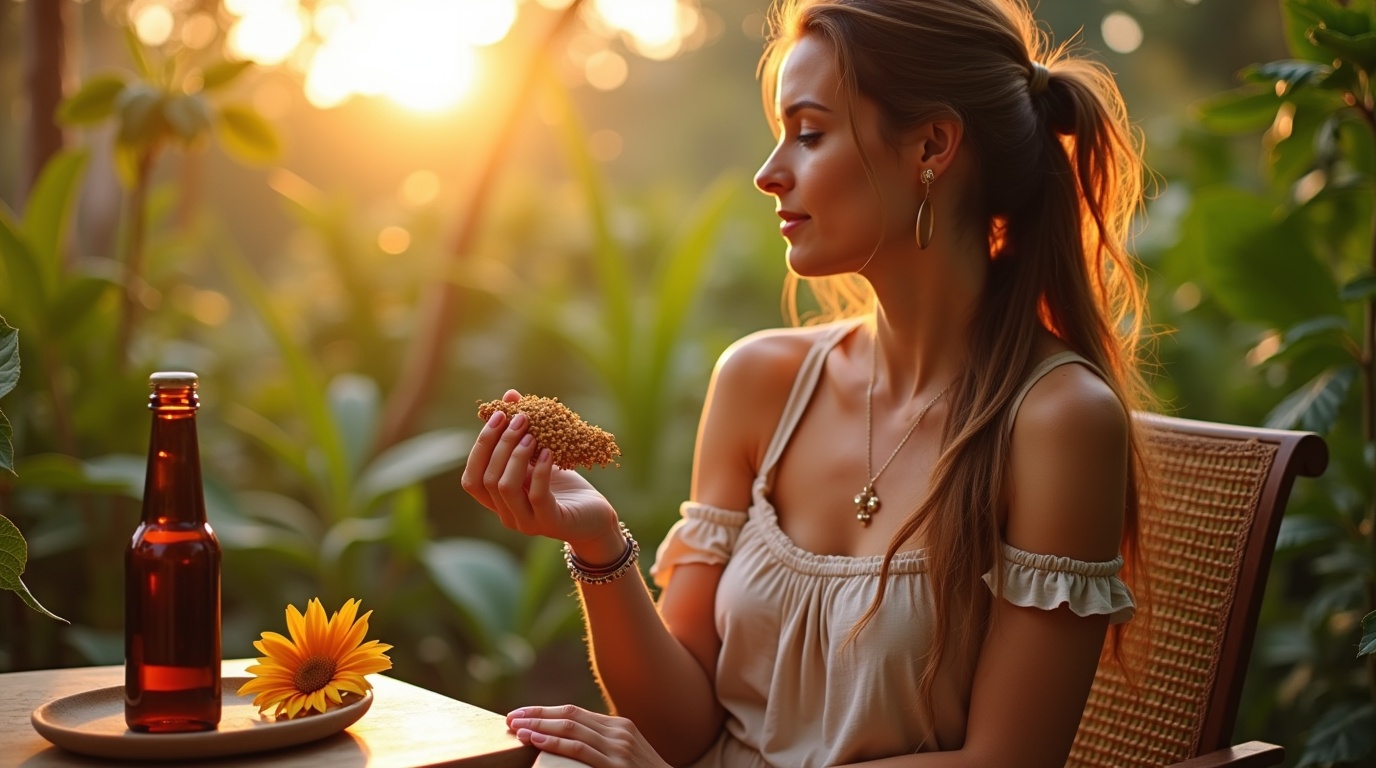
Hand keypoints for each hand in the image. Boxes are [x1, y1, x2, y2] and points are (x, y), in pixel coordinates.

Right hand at [461, 390, 621, 556]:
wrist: (594, 517)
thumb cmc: (564, 487)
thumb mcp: (539, 458)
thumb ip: (521, 433)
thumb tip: (510, 395)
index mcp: (498, 501)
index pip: (472, 479)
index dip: (480, 446)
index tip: (499, 415)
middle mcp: (507, 515)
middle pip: (487, 479)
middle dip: (500, 443)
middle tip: (519, 418)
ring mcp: (527, 522)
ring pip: (506, 487)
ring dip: (516, 456)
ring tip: (531, 435)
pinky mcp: (552, 523)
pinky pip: (538, 496)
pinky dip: (541, 470)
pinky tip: (549, 452)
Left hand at [507, 705, 672, 767]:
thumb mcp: (626, 755)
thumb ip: (603, 746)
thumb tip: (570, 743)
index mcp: (619, 726)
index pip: (574, 712)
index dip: (544, 712)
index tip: (521, 715)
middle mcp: (619, 731)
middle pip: (568, 715)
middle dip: (536, 715)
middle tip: (510, 719)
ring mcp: (619, 747)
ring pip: (570, 728)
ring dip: (538, 726)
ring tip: (516, 728)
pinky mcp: (616, 765)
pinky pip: (579, 749)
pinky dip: (553, 742)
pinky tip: (535, 740)